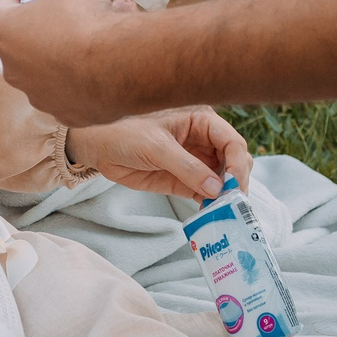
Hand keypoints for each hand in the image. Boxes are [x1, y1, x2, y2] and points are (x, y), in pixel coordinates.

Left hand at [0, 0, 137, 123]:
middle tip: (70, 9)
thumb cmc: (83, 20)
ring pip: (48, 66)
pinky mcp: (64, 113)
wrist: (119, 67)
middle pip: (24, 37)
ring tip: (95, 33)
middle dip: (45, 22)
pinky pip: (71, 89)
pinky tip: (105, 61)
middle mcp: (12, 69)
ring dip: (65, 50)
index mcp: (2, 33)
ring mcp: (37, 94)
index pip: (3, 4)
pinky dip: (83, 76)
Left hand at [69, 105, 251, 199]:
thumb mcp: (156, 147)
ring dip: (226, 196)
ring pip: (224, 180)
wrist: (99, 146)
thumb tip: (217, 189)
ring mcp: (196, 162)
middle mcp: (204, 140)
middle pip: (234, 161)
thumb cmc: (125, 132)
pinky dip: (212, 205)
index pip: (232, 141)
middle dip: (236, 181)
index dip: (237, 163)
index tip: (233, 184)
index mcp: (201, 121)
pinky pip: (206, 194)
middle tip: (231, 202)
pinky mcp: (185, 181)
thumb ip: (187, 167)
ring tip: (224, 213)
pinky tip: (211, 215)